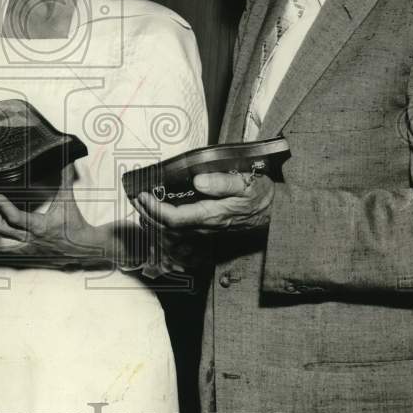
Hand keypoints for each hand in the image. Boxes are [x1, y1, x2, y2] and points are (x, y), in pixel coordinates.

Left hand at [0, 179, 103, 266]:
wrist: (85, 248)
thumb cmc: (75, 225)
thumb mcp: (68, 200)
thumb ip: (65, 179)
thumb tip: (67, 161)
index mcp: (39, 226)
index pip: (13, 216)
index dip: (0, 204)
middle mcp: (30, 240)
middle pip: (1, 230)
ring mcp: (28, 250)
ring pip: (1, 245)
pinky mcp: (29, 257)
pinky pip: (9, 253)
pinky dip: (0, 245)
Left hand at [133, 171, 274, 232]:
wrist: (278, 214)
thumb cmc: (262, 195)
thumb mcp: (247, 183)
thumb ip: (222, 182)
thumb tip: (197, 180)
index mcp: (212, 215)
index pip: (174, 218)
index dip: (154, 208)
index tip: (142, 194)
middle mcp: (206, 227)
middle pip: (167, 227)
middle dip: (147, 214)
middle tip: (134, 198)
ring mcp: (207, 231)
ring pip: (172, 232)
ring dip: (153, 219)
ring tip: (141, 204)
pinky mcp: (209, 230)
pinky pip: (180, 231)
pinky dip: (165, 222)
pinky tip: (158, 213)